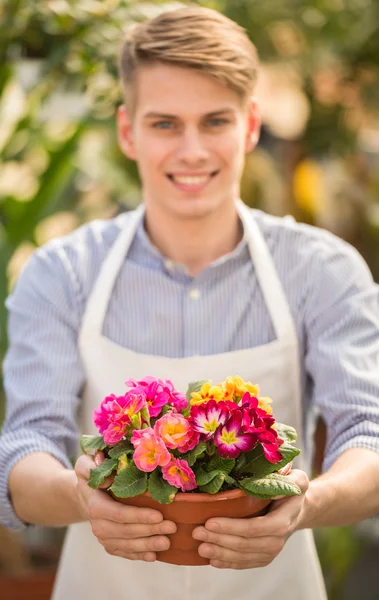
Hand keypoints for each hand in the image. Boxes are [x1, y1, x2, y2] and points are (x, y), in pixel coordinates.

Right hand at [74, 452, 176, 561]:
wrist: (85, 495)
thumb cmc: (93, 474)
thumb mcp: (86, 464)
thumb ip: (90, 466)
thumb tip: (107, 474)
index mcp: (95, 505)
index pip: (120, 514)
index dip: (139, 516)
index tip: (159, 515)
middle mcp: (98, 525)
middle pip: (127, 531)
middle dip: (150, 530)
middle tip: (172, 527)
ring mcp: (103, 537)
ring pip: (127, 545)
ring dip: (147, 545)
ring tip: (167, 542)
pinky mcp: (109, 544)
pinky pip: (124, 552)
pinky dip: (138, 555)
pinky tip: (153, 556)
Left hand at [192, 469, 308, 568]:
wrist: (299, 508)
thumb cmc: (292, 488)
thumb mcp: (296, 478)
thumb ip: (288, 478)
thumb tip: (268, 481)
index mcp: (284, 519)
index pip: (255, 527)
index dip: (232, 527)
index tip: (210, 522)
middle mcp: (279, 539)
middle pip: (245, 543)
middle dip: (219, 539)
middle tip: (197, 532)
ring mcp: (272, 551)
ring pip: (243, 556)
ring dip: (220, 553)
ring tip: (201, 547)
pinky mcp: (265, 557)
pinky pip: (245, 563)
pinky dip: (228, 563)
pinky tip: (213, 560)